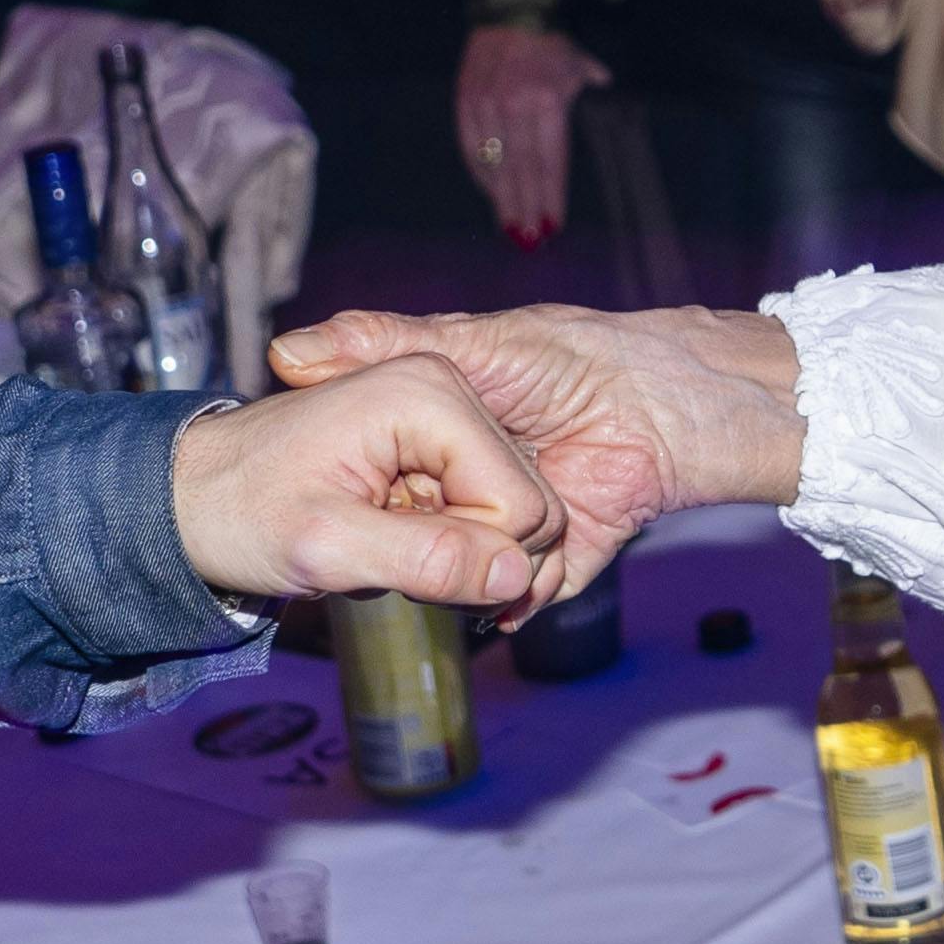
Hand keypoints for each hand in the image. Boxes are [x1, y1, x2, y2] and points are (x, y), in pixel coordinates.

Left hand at [165, 353, 567, 612]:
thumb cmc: (238, 509)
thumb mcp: (325, 547)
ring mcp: (443, 414)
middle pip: (525, 509)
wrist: (188, 495)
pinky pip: (481, 510)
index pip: (521, 507)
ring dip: (453, 551)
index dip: (473, 558)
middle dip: (469, 555)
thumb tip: (512, 576)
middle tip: (386, 556)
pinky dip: (444, 540)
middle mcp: (446, 390)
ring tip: (381, 543)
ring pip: (507, 515)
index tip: (398, 561)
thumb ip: (425, 559)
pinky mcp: (434, 442)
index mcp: (427, 395)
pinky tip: (390, 536)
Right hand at [269, 301, 805, 588]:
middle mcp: (471, 493)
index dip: (372, 498)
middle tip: (421, 526)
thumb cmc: (566, 357)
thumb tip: (285, 352)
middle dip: (420, 543)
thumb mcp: (459, 347)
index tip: (370, 493)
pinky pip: (526, 599)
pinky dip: (522, 597)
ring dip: (471, 575)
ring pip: (471, 578)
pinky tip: (516, 580)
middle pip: (423, 540)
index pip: (381, 487)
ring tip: (474, 550)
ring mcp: (516, 532)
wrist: (658, 402)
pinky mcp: (562, 565)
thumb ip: (378, 344)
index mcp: (440, 446)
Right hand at [453, 22, 605, 242]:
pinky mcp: (465, 102)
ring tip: (510, 227)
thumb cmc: (550, 44)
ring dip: (502, 198)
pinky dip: (481, 172)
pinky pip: (471, 146)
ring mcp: (487, 105)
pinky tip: (491, 192)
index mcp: (547, 101)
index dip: (550, 196)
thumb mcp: (577, 64)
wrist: (508, 12)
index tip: (551, 227)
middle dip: (525, 208)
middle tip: (528, 241)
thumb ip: (590, 81)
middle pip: (522, 170)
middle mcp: (515, 106)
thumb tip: (606, 82)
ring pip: (495, 163)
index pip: (549, 161)